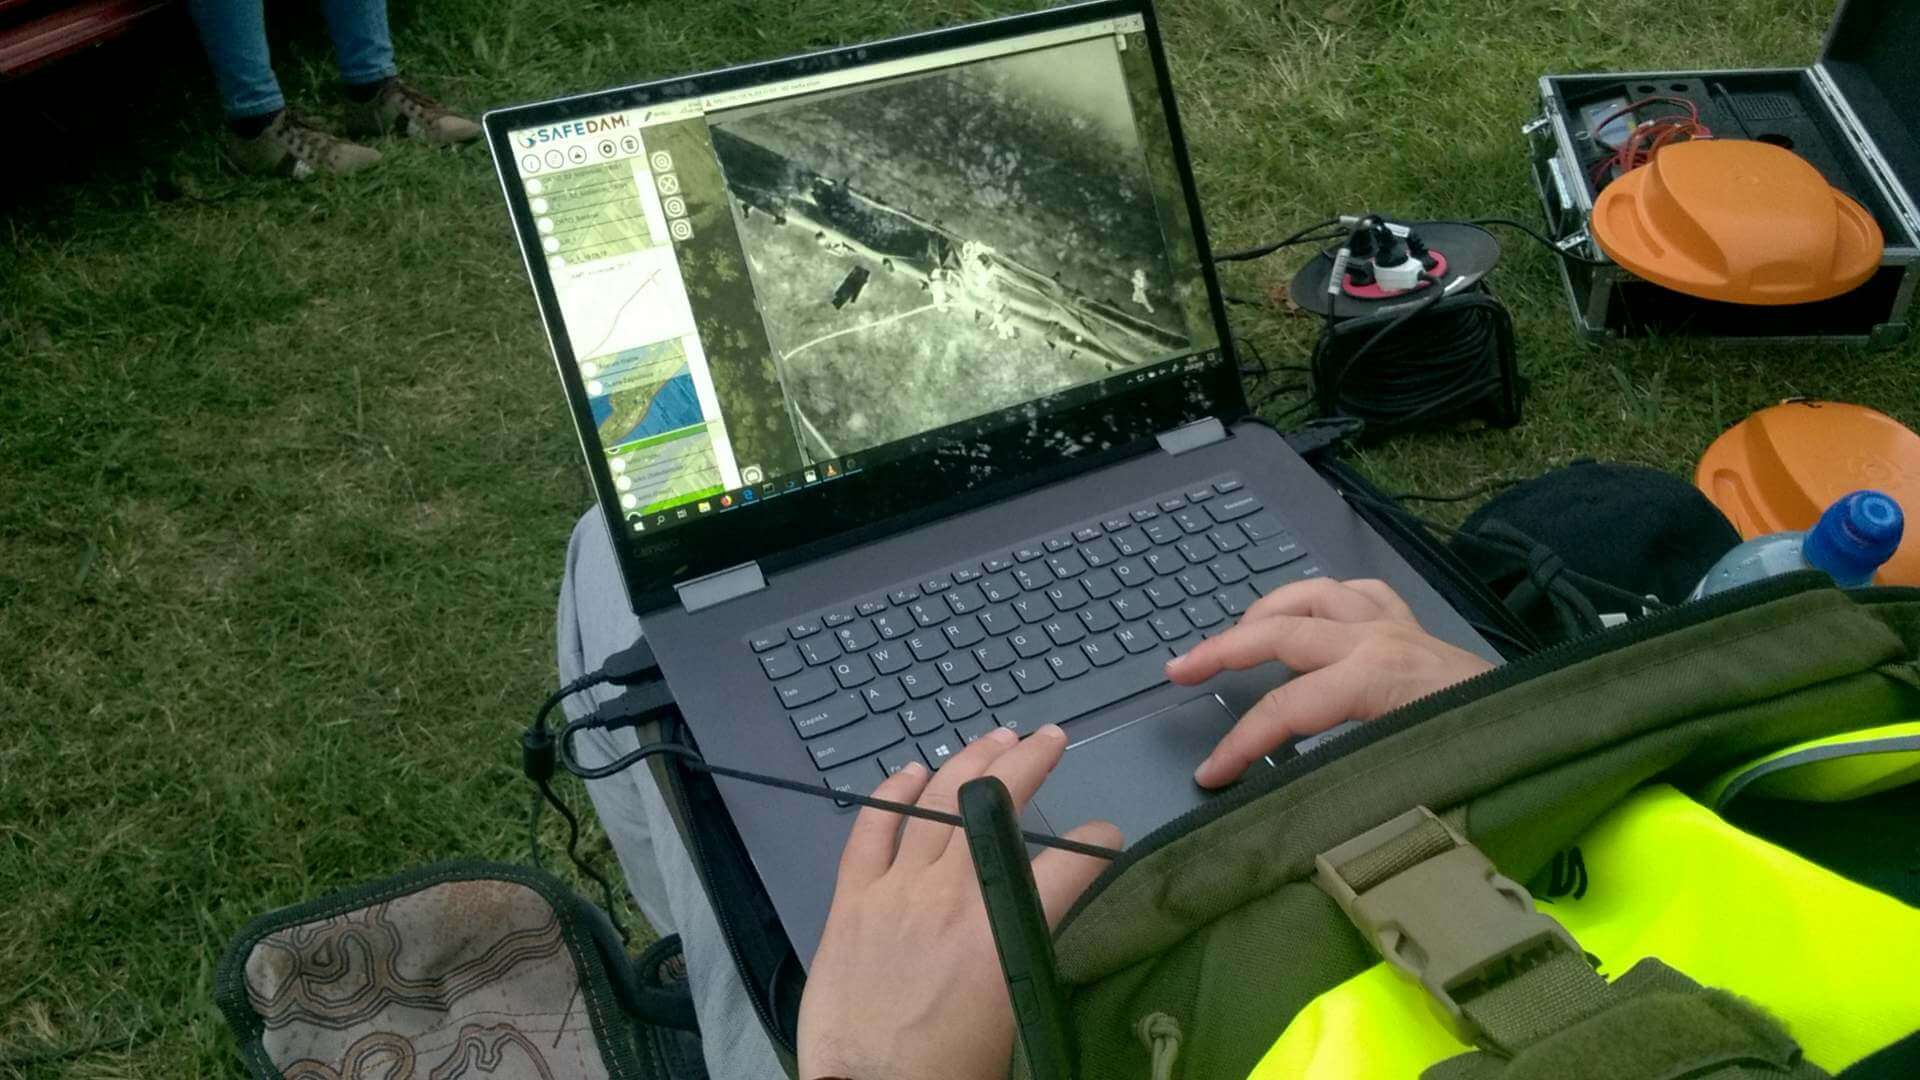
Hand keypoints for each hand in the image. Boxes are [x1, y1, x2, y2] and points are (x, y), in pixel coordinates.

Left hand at [798, 724, 1121, 1079]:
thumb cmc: (947, 1072)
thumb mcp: (1014, 1013)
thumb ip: (1028, 952)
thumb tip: (1039, 920)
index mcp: (1000, 933)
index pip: (1067, 865)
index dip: (1095, 845)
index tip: (1106, 838)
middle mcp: (949, 898)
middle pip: (994, 806)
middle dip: (1029, 762)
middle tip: (1050, 739)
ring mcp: (893, 892)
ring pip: (934, 804)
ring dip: (968, 763)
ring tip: (993, 738)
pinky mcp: (850, 903)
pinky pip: (869, 830)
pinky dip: (889, 794)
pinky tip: (909, 772)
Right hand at [1168, 577, 1492, 787]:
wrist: (1552, 725)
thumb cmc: (1488, 752)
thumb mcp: (1412, 776)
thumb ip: (1344, 780)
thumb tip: (1285, 804)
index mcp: (1375, 676)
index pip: (1284, 710)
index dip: (1239, 744)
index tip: (1209, 775)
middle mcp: (1378, 637)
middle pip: (1280, 633)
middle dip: (1222, 651)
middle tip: (1178, 670)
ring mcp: (1396, 623)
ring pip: (1313, 595)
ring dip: (1267, 609)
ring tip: (1234, 633)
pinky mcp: (1414, 624)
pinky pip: (1358, 593)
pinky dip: (1324, 598)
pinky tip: (1309, 613)